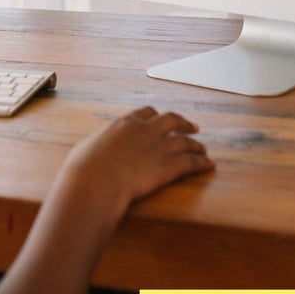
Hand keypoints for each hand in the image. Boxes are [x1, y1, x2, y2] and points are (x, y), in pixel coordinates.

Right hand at [63, 106, 212, 231]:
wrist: (96, 181)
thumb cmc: (85, 169)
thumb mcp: (87, 148)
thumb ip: (97, 145)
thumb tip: (90, 151)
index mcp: (126, 122)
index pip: (147, 112)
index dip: (158, 115)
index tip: (163, 118)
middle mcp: (146, 130)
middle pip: (172, 120)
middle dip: (184, 123)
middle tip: (193, 126)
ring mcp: (159, 146)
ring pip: (185, 140)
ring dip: (197, 144)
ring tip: (204, 148)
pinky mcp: (168, 166)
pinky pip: (191, 162)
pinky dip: (202, 162)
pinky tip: (209, 164)